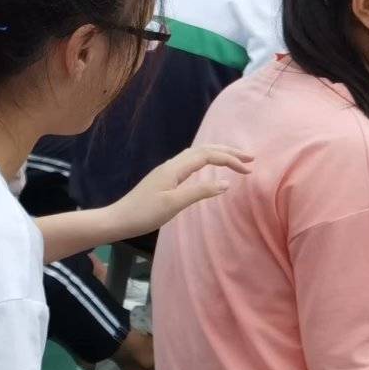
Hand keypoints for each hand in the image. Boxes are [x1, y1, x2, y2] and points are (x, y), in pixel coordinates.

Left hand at [108, 144, 252, 241]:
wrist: (118, 219)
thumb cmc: (144, 213)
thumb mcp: (174, 204)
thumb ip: (200, 192)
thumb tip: (227, 182)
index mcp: (174, 168)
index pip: (208, 155)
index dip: (230, 160)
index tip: (248, 170)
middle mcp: (171, 165)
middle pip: (203, 150)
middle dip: (228, 151)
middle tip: (250, 158)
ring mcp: (166, 171)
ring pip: (196, 154)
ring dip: (217, 154)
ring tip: (235, 160)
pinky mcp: (164, 179)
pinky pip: (190, 163)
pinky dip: (206, 161)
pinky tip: (209, 168)